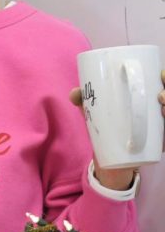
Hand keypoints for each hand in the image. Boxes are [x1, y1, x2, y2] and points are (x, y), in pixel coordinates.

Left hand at [69, 69, 164, 190]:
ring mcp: (158, 127)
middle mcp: (156, 111)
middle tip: (161, 96)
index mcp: (144, 98)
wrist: (110, 156)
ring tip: (163, 108)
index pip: (160, 84)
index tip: (162, 75)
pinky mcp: (158, 144)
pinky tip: (164, 132)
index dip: (164, 78)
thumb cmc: (106, 125)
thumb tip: (75, 94)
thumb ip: (84, 100)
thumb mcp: (95, 111)